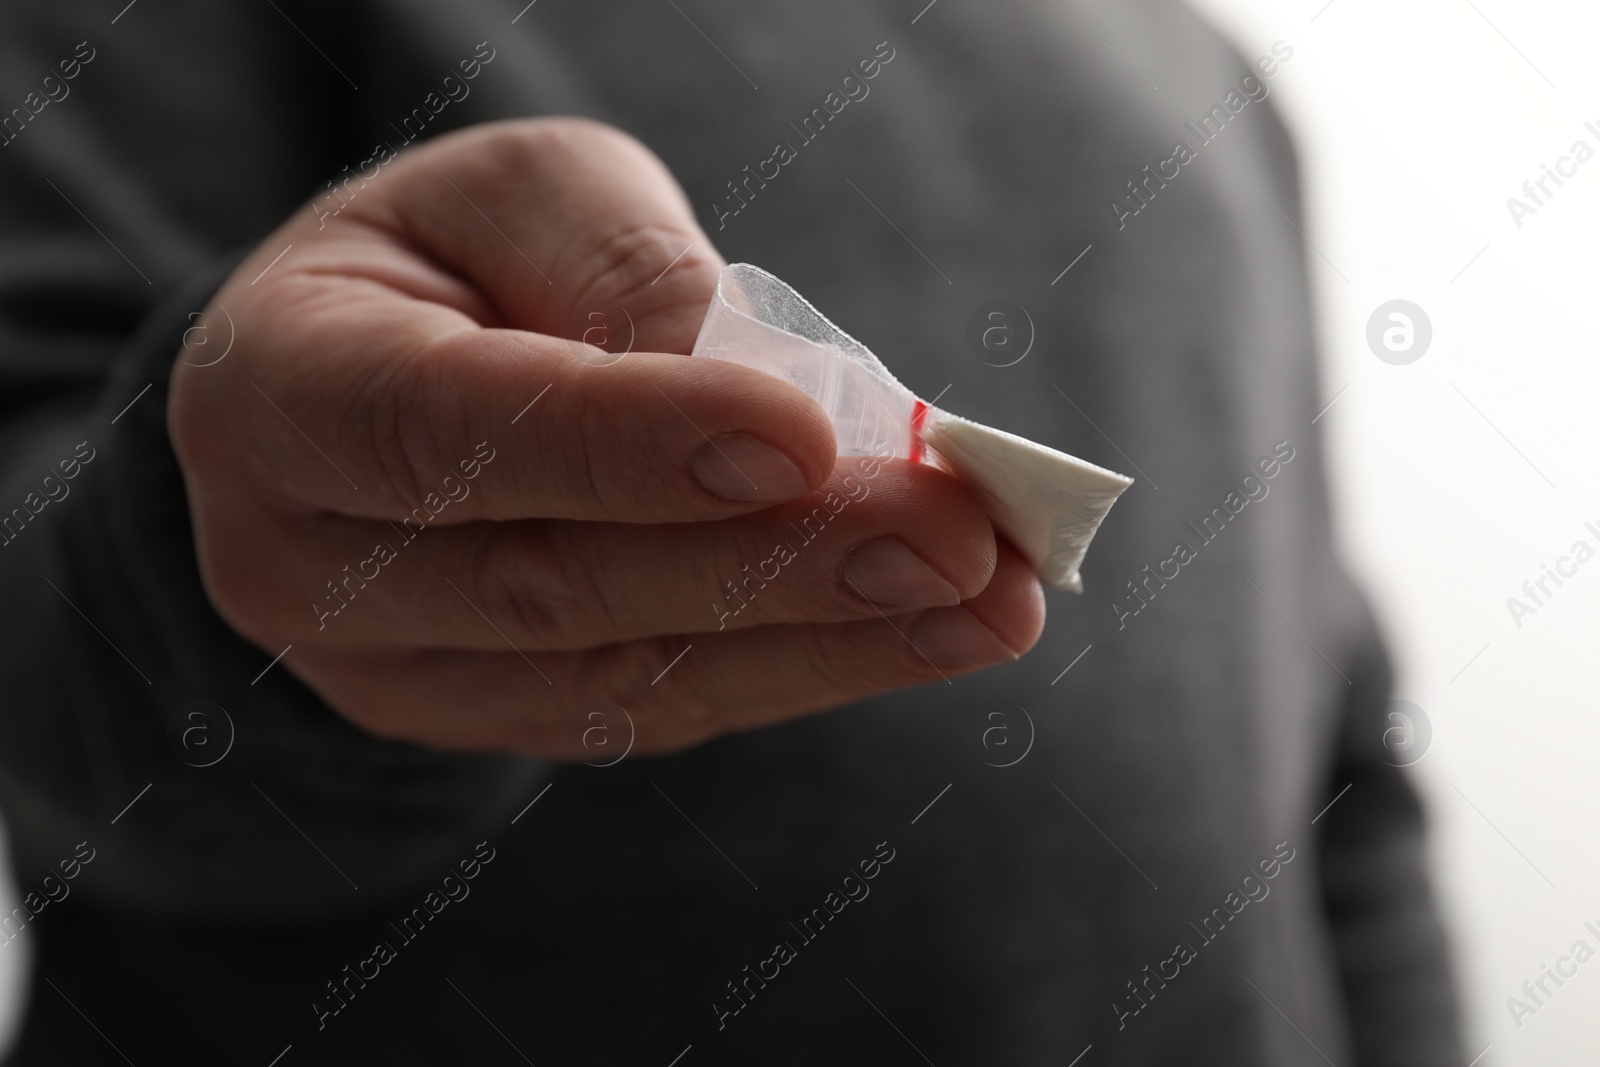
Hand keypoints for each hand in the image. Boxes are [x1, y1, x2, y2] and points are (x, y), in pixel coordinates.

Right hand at [168, 118, 1044, 758]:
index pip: (447, 429)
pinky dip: (806, 669)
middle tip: (957, 538)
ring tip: (992, 602)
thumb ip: (621, 273)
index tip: (809, 438)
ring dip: (828, 643)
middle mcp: (311, 565)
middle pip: (555, 585)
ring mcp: (402, 670)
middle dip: (774, 564)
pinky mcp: (500, 716)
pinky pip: (659, 709)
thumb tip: (775, 398)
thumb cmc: (449, 264)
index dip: (625, 442)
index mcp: (279, 394)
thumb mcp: (515, 199)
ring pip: (626, 679)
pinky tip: (929, 633)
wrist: (370, 393)